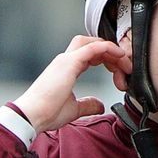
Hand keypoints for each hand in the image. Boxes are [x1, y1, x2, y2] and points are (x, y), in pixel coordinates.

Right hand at [12, 36, 131, 133]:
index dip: (106, 58)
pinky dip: (108, 48)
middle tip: (125, 67)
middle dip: (111, 53)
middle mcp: (66, 60)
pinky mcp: (69, 63)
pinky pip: (93, 47)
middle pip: (92, 44)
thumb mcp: (74, 109)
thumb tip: (99, 105)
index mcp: (66, 69)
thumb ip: (88, 104)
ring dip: (111, 49)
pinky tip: (119, 55)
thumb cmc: (47, 113)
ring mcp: (66, 60)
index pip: (90, 54)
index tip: (118, 71)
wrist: (32, 115)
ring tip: (124, 61)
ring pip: (92, 42)